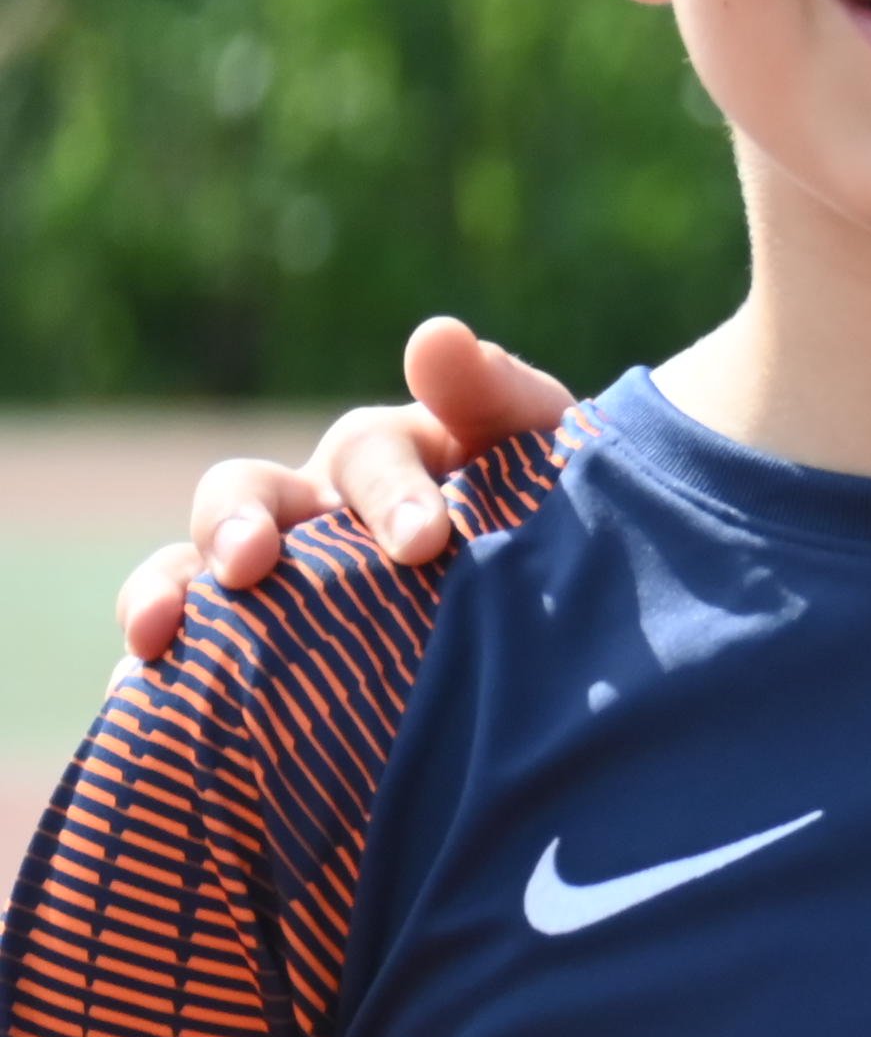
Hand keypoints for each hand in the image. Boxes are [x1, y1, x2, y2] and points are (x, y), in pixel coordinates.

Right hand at [112, 318, 581, 663]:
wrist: (563, 624)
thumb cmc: (550, 517)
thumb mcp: (541, 452)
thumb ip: (496, 394)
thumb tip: (436, 336)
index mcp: (386, 458)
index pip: (372, 455)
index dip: (390, 494)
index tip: (422, 544)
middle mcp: (312, 512)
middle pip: (245, 496)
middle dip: (236, 524)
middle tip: (248, 563)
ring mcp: (273, 584)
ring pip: (189, 571)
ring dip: (163, 591)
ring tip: (154, 633)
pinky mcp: (249, 653)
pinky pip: (185, 659)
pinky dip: (156, 676)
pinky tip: (142, 700)